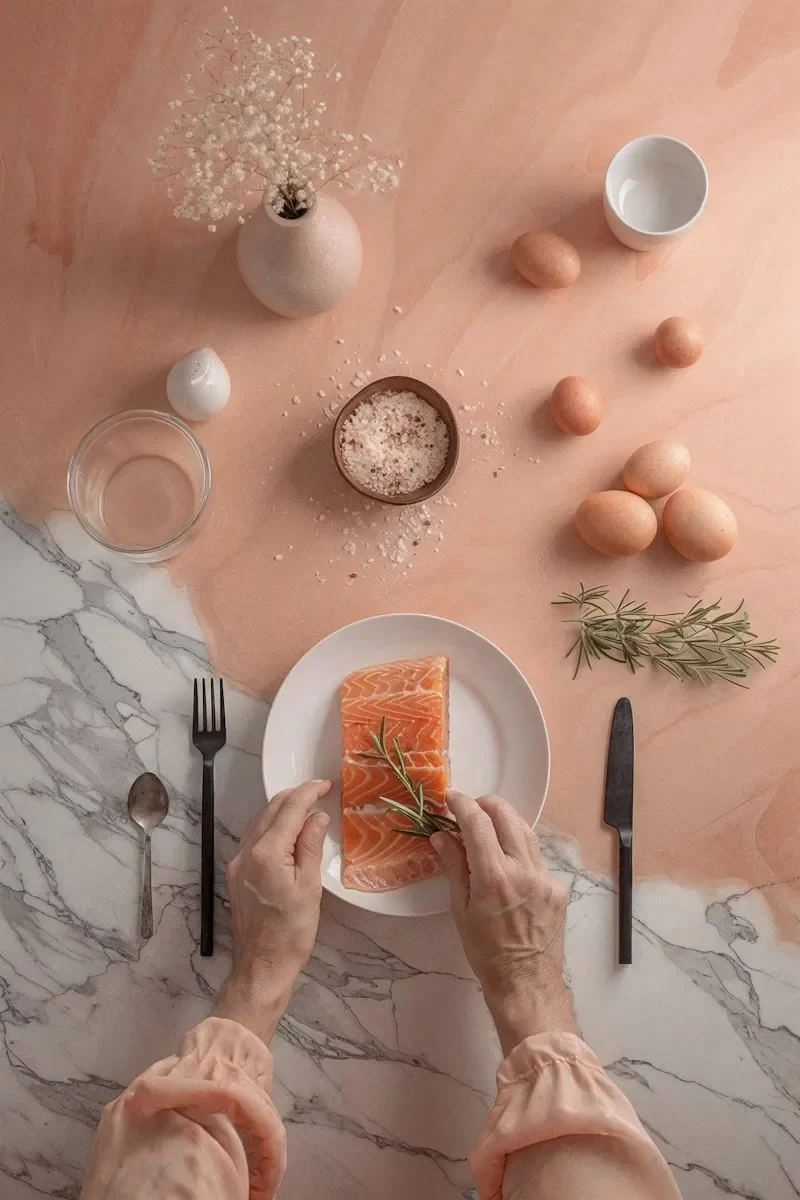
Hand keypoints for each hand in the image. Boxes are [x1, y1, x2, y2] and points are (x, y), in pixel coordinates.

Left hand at [212, 780, 330, 1042]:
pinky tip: (286, 831)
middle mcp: (246, 852)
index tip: (327, 784)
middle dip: (295, 796)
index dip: (309, 792)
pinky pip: (253, 838)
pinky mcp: (236, 875)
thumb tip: (317, 816)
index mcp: (267, 853)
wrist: (261, 967)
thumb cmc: (291, 932)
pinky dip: (271, 826)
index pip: (289, 809)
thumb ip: (311, 847)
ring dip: (282, 809)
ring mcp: (237, 863)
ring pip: (259, 821)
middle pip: (271, 810)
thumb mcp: (310, 888)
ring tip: (306, 808)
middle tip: (320, 792)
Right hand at [431, 791, 575, 1054]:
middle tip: (469, 809)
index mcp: (494, 876)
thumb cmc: (485, 952)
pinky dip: (519, 848)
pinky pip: (536, 855)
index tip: (450, 798)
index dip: (462, 803)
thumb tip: (441, 835)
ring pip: (525, 831)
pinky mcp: (557, 887)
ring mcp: (544, 877)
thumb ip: (453, 867)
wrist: (526, 983)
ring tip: (487, 826)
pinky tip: (507, 860)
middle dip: (485, 804)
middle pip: (506, 815)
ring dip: (505, 820)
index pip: (477, 822)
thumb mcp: (461, 910)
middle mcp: (523, 869)